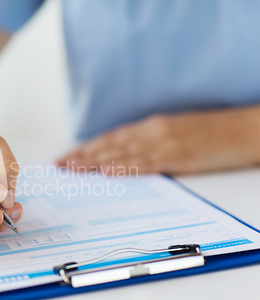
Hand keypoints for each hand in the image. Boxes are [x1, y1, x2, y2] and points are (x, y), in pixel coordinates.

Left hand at [57, 107, 259, 174]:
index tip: (68, 156)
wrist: (246, 129)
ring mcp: (165, 143)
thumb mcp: (176, 130)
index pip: (111, 138)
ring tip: (73, 169)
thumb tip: (127, 156)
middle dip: (82, 155)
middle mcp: (153, 131)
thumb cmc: (212, 132)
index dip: (87, 147)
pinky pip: (147, 164)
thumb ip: (151, 141)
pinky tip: (107, 172)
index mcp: (152, 125)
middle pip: (110, 145)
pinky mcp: (180, 157)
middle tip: (60, 165)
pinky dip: (125, 167)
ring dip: (95, 162)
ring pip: (122, 154)